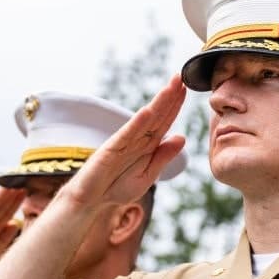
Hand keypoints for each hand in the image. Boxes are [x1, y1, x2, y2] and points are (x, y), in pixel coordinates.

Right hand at [63, 74, 186, 207]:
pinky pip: (127, 134)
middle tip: (181, 77)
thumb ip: (163, 157)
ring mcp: (124, 142)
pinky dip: (137, 123)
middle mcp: (137, 139)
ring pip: (145, 120)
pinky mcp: (111, 149)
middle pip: (157, 115)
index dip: (175, 105)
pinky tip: (148, 111)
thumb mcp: (148, 175)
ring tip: (170, 87)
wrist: (93, 201)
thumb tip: (181, 136)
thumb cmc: (117, 188)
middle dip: (169, 96)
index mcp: (147, 145)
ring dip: (158, 103)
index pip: (164, 121)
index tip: (186, 88)